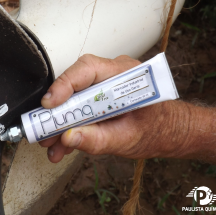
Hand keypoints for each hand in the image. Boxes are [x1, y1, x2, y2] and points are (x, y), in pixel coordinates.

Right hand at [39, 54, 180, 162]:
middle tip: (44, 132)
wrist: (171, 132)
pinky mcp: (99, 96)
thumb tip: (69, 138)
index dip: (63, 85)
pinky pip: (78, 106)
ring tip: (51, 145)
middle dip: (57, 110)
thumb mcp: (128, 139)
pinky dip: (69, 125)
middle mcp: (113, 74)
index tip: (49, 105)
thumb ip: (98, 140)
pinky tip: (62, 144)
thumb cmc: (158, 129)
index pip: (87, 69)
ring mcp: (105, 84)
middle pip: (75, 83)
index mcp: (126, 75)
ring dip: (60, 122)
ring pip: (73, 97)